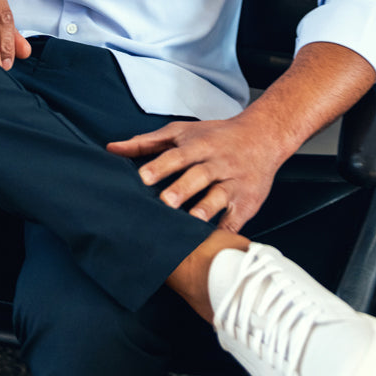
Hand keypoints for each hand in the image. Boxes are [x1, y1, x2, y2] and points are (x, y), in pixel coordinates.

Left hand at [106, 115, 285, 232]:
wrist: (263, 137)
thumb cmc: (215, 136)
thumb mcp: (182, 132)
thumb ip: (147, 143)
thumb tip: (112, 148)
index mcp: (199, 145)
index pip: (178, 155)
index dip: (161, 166)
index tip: (143, 178)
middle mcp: (217, 163)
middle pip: (199, 175)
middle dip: (182, 188)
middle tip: (165, 201)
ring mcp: (233, 183)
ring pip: (219, 196)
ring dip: (205, 208)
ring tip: (191, 219)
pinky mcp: (246, 202)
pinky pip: (236, 219)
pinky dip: (226, 231)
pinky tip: (214, 242)